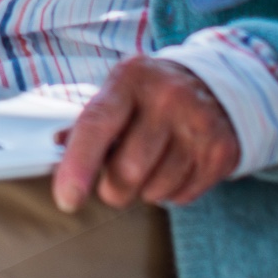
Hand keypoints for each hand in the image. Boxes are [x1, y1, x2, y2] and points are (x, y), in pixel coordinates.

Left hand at [51, 56, 240, 211]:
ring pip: (154, 190)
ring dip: (144, 190)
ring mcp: (198, 124)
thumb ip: (88, 121)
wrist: (215, 86)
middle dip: (113, 188)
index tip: (67, 199)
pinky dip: (170, 193)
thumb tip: (57, 145)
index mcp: (130, 79)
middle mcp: (167, 97)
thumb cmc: (151, 95)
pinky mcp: (220, 152)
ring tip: (151, 164)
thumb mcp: (119, 93)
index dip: (78, 165)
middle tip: (115, 179)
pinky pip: (180, 197)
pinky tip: (174, 166)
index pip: (97, 125)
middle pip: (126, 171)